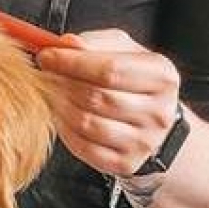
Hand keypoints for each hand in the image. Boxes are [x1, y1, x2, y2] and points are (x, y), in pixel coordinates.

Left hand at [35, 30, 181, 176]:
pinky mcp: (125, 164)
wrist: (155, 126)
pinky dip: (66, 130)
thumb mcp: (125, 53)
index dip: (73, 62)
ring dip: (61, 106)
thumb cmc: (133, 83)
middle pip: (97, 97)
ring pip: (87, 123)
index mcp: (162, 77)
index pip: (111, 69)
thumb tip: (66, 44)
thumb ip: (96, 43)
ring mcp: (143, 142)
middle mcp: (158, 112)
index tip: (47, 55)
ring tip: (55, 94)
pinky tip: (64, 117)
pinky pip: (83, 147)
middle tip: (47, 74)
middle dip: (63, 83)